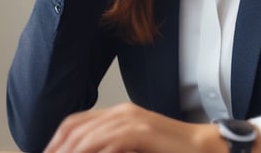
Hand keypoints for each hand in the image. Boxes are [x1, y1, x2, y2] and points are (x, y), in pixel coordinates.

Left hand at [43, 102, 223, 152]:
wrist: (205, 147)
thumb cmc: (172, 152)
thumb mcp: (136, 147)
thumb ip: (114, 147)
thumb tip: (91, 151)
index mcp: (119, 113)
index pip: (75, 122)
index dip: (55, 141)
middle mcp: (122, 112)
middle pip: (75, 127)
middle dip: (56, 148)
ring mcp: (132, 120)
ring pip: (87, 135)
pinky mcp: (142, 131)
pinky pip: (107, 143)